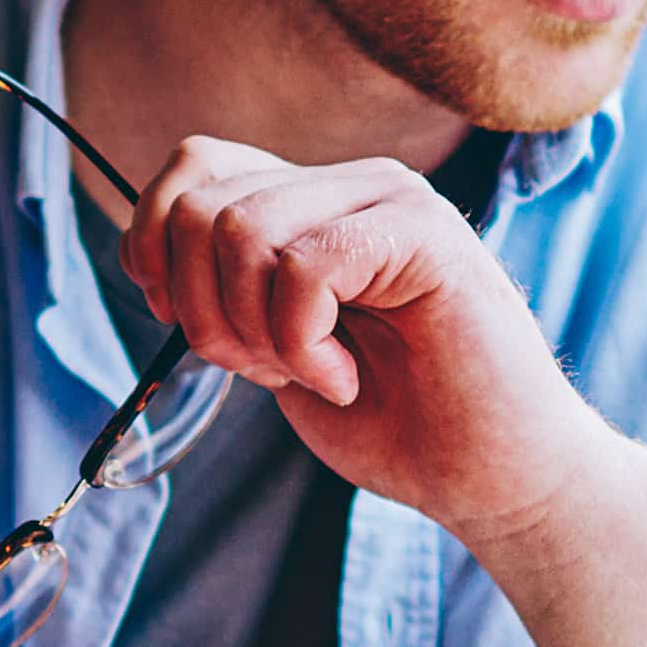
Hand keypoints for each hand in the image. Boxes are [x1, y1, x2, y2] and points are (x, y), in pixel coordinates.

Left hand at [121, 139, 617, 548]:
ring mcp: (393, 197)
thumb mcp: (277, 349)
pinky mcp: (426, 232)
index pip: (193, 168)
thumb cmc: (397, 424)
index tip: (184, 324)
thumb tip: (153, 261)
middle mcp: (352, 182)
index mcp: (317, 201)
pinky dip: (302, 344)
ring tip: (312, 373)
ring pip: (242, 231)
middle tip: (268, 369)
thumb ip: (228, 292)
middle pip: (202, 204)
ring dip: (255, 331)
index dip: (157, 246)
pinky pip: (303, 266)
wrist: (493, 478)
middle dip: (204, 311)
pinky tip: (344, 377)